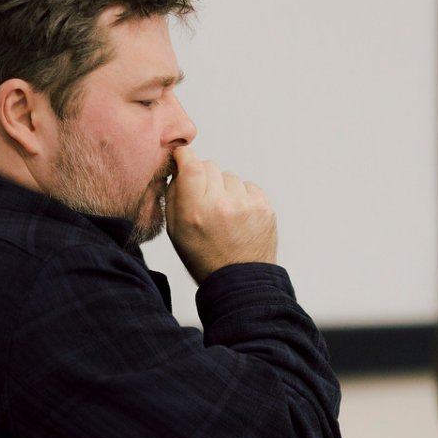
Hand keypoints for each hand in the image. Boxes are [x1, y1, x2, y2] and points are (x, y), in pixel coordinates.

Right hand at [165, 146, 276, 283]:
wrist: (239, 281)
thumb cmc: (203, 257)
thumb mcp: (175, 231)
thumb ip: (173, 195)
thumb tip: (178, 168)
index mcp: (194, 210)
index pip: (191, 163)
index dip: (186, 156)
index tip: (184, 157)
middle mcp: (220, 204)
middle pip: (210, 166)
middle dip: (204, 177)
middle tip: (205, 200)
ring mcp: (245, 204)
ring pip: (229, 176)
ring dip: (224, 188)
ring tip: (223, 214)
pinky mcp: (264, 207)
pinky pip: (248, 186)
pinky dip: (242, 197)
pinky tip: (238, 217)